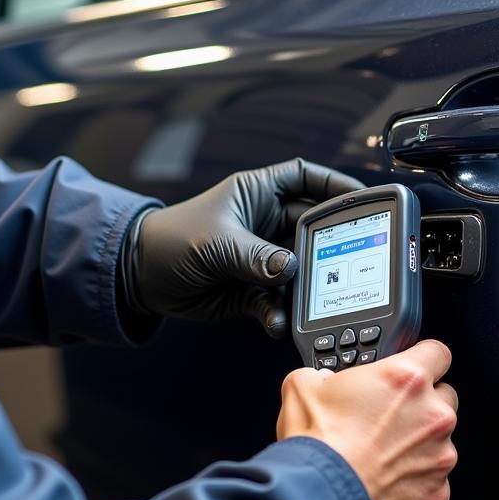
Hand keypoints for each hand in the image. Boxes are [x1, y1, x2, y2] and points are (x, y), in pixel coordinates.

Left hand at [120, 158, 364, 336]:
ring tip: (310, 302)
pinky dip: (280, 312)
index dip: (333, 183)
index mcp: (256, 194)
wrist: (138, 278)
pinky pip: (278, 300)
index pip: (304, 177)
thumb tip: (290, 268)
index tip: (360, 197)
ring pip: (299, 269)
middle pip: (312, 228)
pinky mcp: (251, 289)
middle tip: (349, 260)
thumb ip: (255, 256)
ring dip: (305, 288)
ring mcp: (259, 257)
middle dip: (330, 244)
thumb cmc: (170, 240)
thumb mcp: (215, 242)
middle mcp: (263, 223)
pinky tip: (276, 322)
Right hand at [277, 340, 457, 499]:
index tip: (412, 366)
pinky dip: (415, 476)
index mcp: (406, 379)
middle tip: (389, 413)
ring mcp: (440, 454)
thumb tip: (320, 381)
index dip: (423, 357)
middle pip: (445, 395)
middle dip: (422, 402)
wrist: (320, 497)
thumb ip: (321, 374)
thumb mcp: (302, 385)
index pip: (438, 352)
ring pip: (441, 439)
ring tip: (382, 450)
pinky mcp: (438, 491)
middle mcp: (432, 414)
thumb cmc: (318, 444)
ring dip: (418, 441)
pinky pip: (433, 476)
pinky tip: (385, 476)